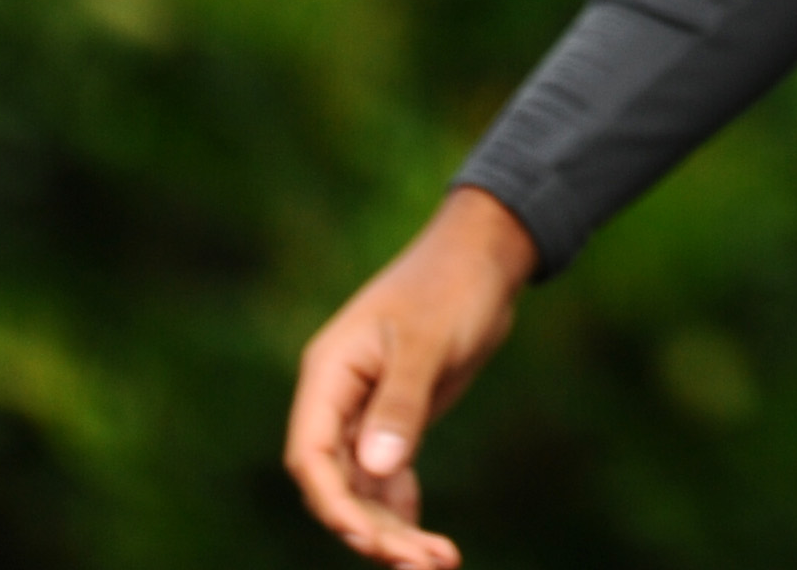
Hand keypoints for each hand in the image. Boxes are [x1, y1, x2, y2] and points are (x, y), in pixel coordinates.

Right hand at [283, 188, 539, 566]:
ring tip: (439, 562)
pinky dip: (402, 509)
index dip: (333, 503)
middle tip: (423, 564)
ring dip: (393, 528)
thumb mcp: (428, 341)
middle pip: (339, 483)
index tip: (368, 539)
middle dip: (373, 529)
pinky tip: (426, 541)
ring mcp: (366, 413)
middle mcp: (338, 400)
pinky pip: (387, 477)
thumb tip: (375, 468)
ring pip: (364, 487)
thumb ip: (401, 404)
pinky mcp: (396, 420)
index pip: (310, 456)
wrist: (486, 257)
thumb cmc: (452, 285)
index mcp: (328, 376)